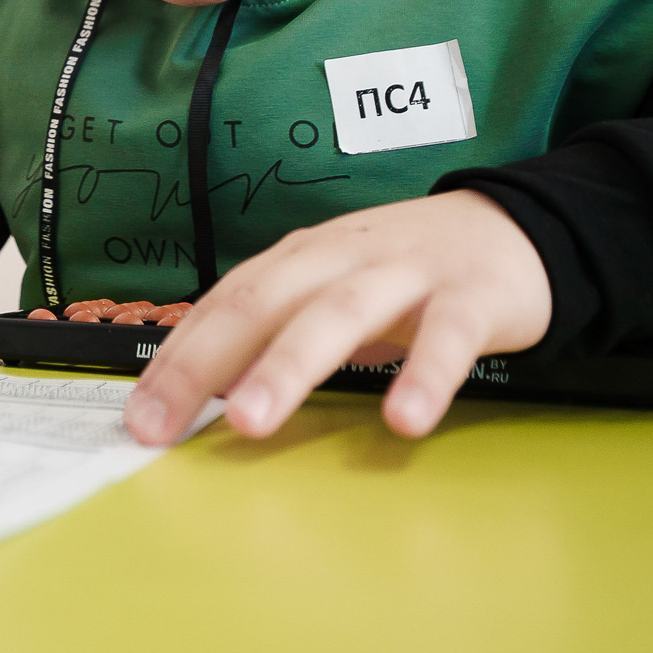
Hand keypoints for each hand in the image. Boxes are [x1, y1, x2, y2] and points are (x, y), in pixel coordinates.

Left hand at [122, 191, 550, 444]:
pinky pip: (447, 338)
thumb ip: (276, 332)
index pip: (223, 303)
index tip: (138, 416)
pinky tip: (404, 418)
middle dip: (205, 362)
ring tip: (252, 421)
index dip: (177, 357)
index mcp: (302, 259)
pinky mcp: (473, 297)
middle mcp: (343, 258)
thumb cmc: (407, 272)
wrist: (514, 228)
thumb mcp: (332, 291)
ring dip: (289, 366)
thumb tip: (208, 388)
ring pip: (339, 313)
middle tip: (163, 424)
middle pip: (262, 302)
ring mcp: (407, 274)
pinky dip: (425, 376)